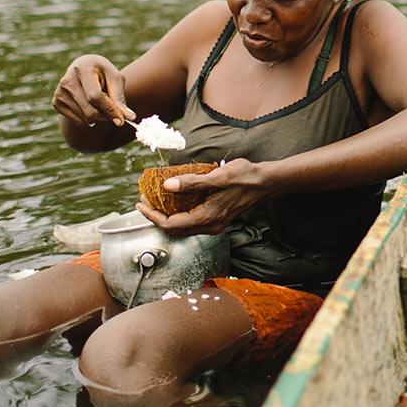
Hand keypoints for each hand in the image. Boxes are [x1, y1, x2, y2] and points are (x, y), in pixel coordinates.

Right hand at [52, 54, 137, 128]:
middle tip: (114, 112)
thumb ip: (120, 98)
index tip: (122, 120)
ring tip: (100, 104)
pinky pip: (78, 122)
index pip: (95, 96)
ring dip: (98, 118)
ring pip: (84, 118)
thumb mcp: (115, 79)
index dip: (109, 110)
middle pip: (89, 111)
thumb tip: (129, 117)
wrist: (83, 68)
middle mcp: (67, 80)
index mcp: (82, 68)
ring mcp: (59, 92)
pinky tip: (89, 106)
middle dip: (105, 116)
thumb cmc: (103, 73)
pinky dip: (88, 120)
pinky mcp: (56, 102)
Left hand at [135, 158, 263, 235]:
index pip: (170, 224)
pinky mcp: (216, 218)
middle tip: (145, 201)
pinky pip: (191, 221)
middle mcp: (209, 226)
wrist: (265, 183)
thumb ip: (191, 183)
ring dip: (166, 215)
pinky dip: (178, 213)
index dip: (152, 216)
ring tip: (156, 199)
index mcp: (207, 218)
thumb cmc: (244, 178)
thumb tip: (167, 186)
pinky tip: (176, 199)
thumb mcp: (217, 177)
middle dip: (156, 216)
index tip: (141, 204)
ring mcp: (213, 224)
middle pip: (174, 229)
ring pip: (182, 226)